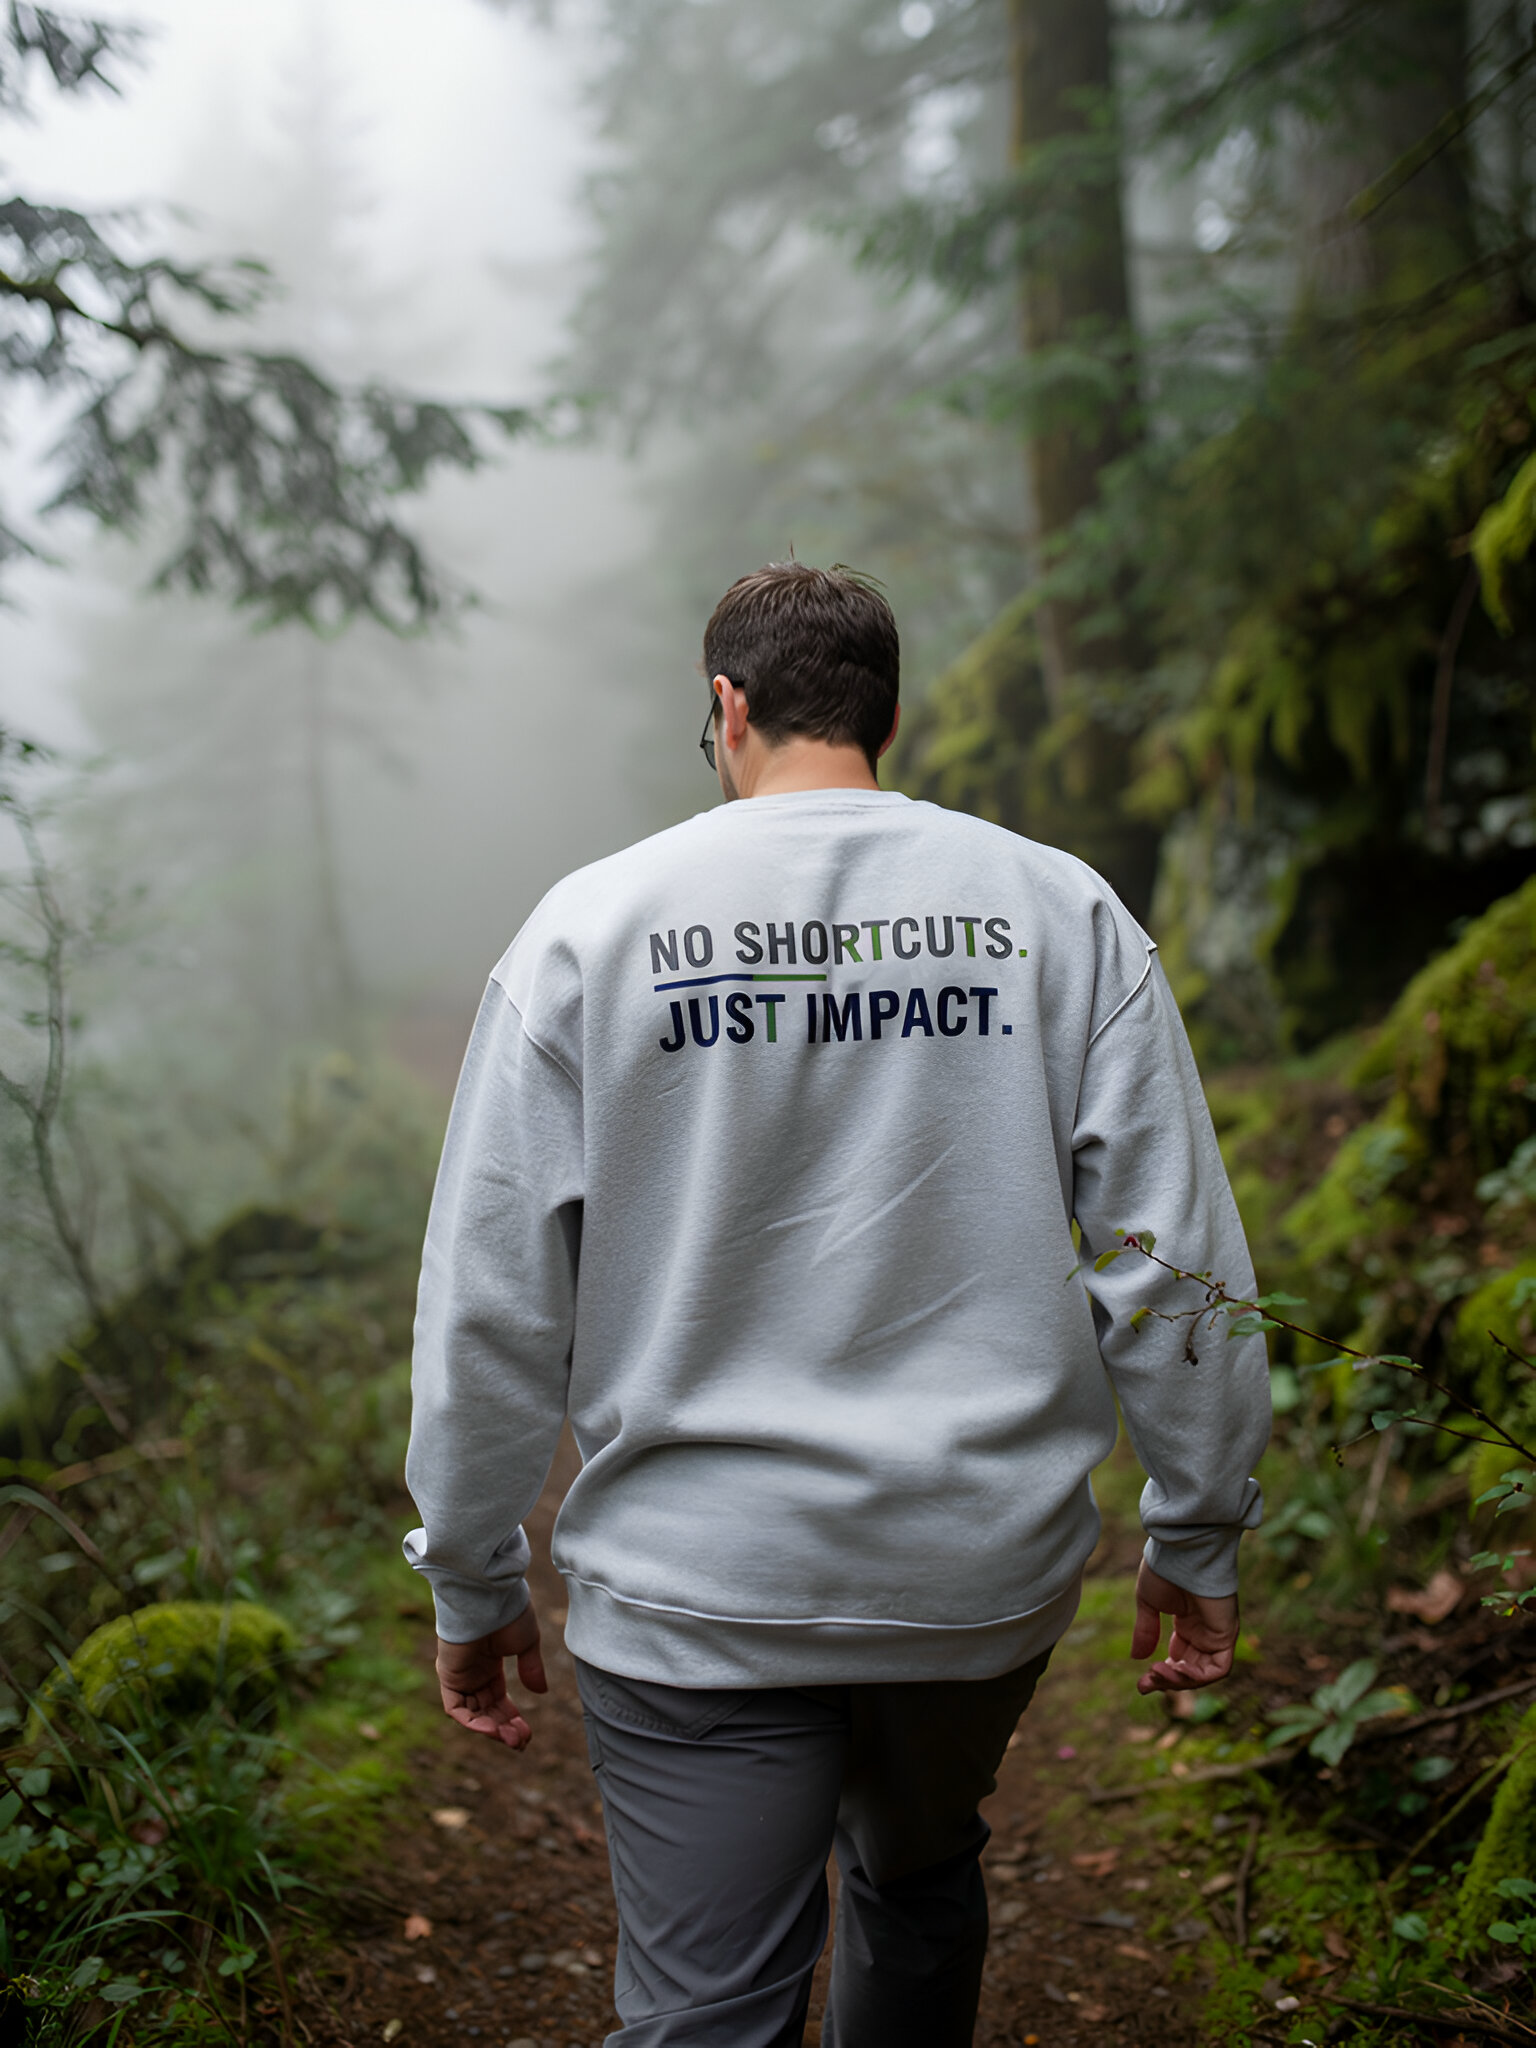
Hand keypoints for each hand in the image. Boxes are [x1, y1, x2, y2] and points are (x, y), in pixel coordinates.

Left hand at [435, 1603, 547, 1748]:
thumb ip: (531, 1668)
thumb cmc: (509, 1612)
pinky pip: (455, 1708)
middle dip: (505, 1729)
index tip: (527, 1733)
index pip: (497, 1699)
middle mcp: (472, 1672)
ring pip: (472, 1713)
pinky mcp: (447, 1675)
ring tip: (514, 1740)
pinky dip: (472, 1722)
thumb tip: (540, 1692)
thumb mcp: (527, 1642)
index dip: (512, 1718)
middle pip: (486, 1710)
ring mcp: (459, 1675)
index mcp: (489, 1663)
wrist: (489, 1596)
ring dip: (492, 1729)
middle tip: (523, 1743)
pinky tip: (493, 1729)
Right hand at [1130, 1560, 1238, 1693]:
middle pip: (1190, 1670)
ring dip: (1180, 1681)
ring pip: (1203, 1674)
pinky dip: (1199, 1676)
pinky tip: (1178, 1669)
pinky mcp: (1227, 1635)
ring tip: (1158, 1674)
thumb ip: (1146, 1631)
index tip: (1141, 1683)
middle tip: (1145, 1684)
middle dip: (1167, 1682)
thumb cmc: (1164, 1570)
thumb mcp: (1148, 1603)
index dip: (1162, 1674)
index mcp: (1187, 1622)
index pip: (1179, 1658)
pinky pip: (1219, 1669)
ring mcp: (1216, 1634)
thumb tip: (1137, 1658)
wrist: (1181, 1554)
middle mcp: (1204, 1631)